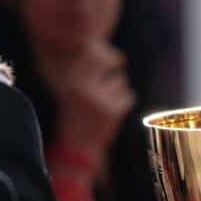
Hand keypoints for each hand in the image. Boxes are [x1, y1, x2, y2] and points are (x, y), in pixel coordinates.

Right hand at [40, 42, 135, 162]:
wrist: (78, 145)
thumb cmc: (76, 111)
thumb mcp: (75, 88)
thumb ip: (89, 71)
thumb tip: (115, 55)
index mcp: (71, 81)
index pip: (95, 55)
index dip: (105, 56)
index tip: (109, 60)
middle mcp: (85, 87)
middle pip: (111, 62)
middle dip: (114, 65)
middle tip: (111, 73)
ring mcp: (100, 99)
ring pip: (121, 80)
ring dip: (116, 90)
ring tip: (102, 103)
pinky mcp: (114, 111)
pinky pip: (129, 95)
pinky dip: (123, 103)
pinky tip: (110, 113)